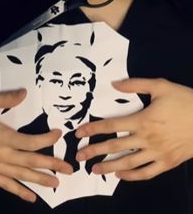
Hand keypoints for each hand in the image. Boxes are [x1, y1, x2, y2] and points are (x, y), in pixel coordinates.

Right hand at [0, 90, 72, 202]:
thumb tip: (24, 93)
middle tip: (70, 168)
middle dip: (52, 165)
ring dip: (41, 180)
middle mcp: (0, 154)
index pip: (31, 141)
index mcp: (1, 136)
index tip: (58, 135)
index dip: (47, 140)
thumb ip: (5, 99)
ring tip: (57, 184)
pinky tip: (32, 197)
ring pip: (21, 176)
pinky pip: (6, 185)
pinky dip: (19, 192)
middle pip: (31, 162)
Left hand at [75, 78, 192, 179]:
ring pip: (129, 162)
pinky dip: (133, 176)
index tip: (79, 133)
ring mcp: (158, 153)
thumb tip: (114, 84)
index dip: (93, 130)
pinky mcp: (169, 162)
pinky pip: (147, 172)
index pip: (111, 126)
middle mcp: (147, 138)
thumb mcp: (161, 86)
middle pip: (115, 146)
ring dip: (109, 167)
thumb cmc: (187, 101)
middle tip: (79, 156)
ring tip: (94, 169)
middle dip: (94, 151)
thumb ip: (135, 85)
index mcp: (143, 120)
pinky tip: (121, 176)